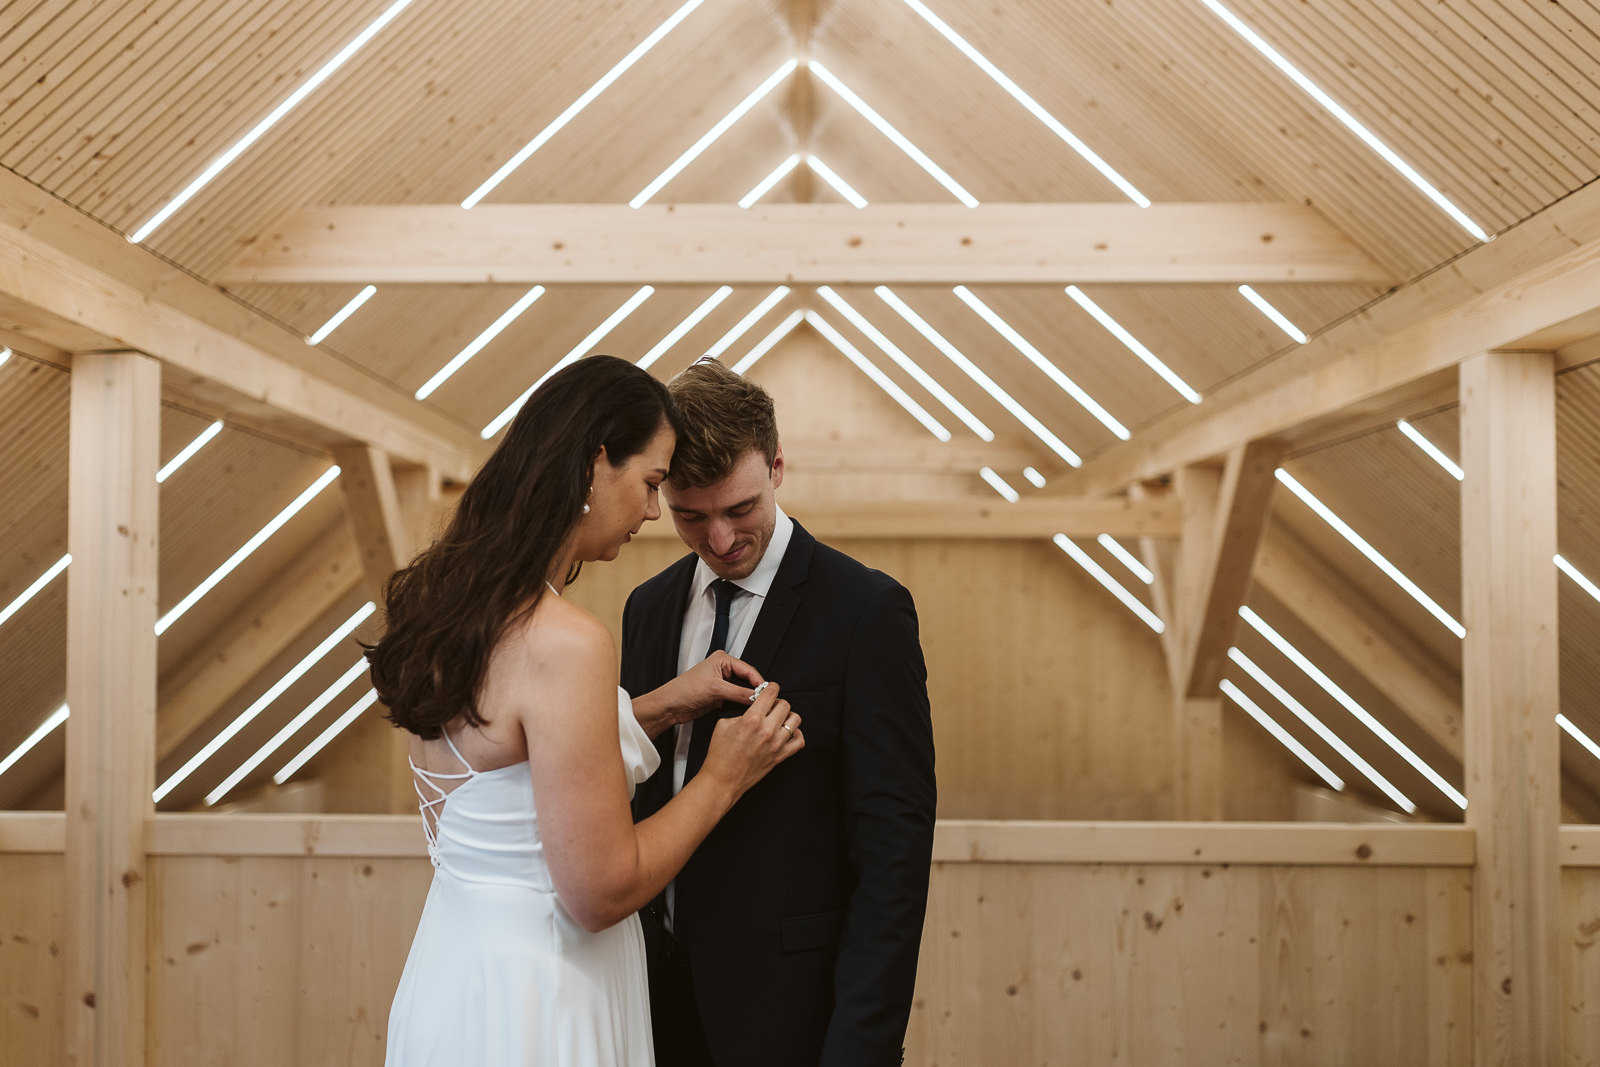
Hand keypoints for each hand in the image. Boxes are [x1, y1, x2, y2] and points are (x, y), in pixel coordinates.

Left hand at [636, 652, 763, 737]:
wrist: (669, 706)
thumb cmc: (683, 690)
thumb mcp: (715, 689)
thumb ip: (738, 693)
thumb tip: (757, 697)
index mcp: (722, 660)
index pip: (748, 669)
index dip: (759, 681)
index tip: (769, 693)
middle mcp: (723, 670)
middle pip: (747, 680)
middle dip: (755, 690)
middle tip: (765, 701)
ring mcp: (722, 683)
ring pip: (742, 690)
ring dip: (748, 699)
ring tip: (757, 707)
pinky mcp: (720, 696)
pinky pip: (736, 699)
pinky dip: (741, 705)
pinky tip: (746, 710)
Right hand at [700, 682, 802, 799]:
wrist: (722, 780)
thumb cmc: (720, 755)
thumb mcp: (723, 724)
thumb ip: (741, 713)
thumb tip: (754, 709)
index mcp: (752, 719)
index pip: (771, 693)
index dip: (771, 687)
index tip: (771, 688)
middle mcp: (767, 730)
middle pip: (785, 704)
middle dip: (777, 702)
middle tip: (771, 706)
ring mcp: (776, 744)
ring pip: (795, 720)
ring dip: (788, 716)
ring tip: (780, 718)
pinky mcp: (780, 756)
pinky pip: (799, 741)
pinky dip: (796, 734)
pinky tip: (787, 733)